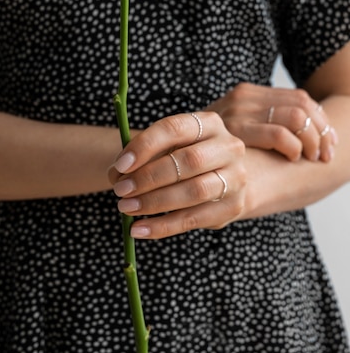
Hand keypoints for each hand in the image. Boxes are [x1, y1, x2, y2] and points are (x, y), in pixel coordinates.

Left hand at [109, 112, 245, 238]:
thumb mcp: (166, 148)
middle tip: (121, 190)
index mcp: (207, 123)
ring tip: (126, 209)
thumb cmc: (186, 158)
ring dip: (155, 202)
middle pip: (188, 161)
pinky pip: (194, 219)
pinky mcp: (233, 206)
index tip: (121, 165)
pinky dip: (163, 226)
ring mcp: (235, 177)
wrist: (227, 178)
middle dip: (149, 177)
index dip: (145, 146)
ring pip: (194, 191)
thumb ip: (141, 157)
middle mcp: (228, 147)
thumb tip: (117, 175)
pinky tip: (139, 229)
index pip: (174, 129)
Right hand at [207, 83, 336, 162]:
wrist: (162, 148)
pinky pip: (277, 133)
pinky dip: (293, 146)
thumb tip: (299, 137)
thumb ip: (257, 126)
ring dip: (312, 140)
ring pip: (296, 117)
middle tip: (326, 155)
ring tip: (312, 158)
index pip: (299, 99)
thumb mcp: (232, 131)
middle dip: (322, 132)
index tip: (328, 143)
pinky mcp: (234, 128)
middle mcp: (244, 96)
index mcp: (248, 93)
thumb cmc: (202, 148)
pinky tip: (293, 158)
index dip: (321, 121)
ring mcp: (239, 110)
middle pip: (302, 105)